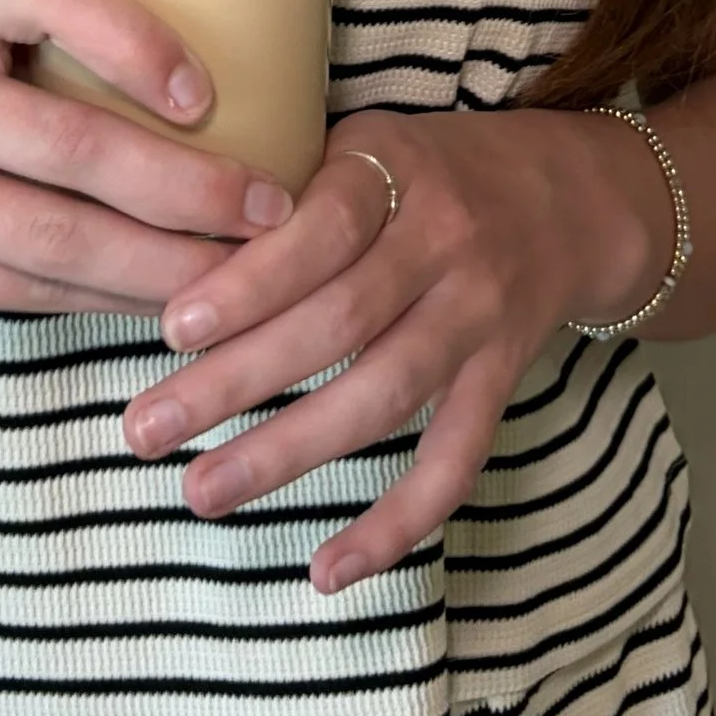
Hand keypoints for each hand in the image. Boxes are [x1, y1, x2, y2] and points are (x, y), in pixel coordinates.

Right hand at [0, 0, 295, 316]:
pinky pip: (34, 290)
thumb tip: (241, 70)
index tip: (208, 92)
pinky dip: (115, 298)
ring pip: (56, 238)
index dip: (132, 36)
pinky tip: (172, 297)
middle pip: (67, 144)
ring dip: (165, 263)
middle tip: (270, 206)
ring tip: (242, 269)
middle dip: (185, 186)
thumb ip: (63, 35)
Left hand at [118, 108, 671, 591]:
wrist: (569, 196)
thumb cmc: (423, 172)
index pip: (322, 229)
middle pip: (339, 323)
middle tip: (146, 429)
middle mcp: (444, 242)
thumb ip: (287, 189)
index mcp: (394, 170)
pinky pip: (453, 462)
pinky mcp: (502, 381)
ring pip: (384, 395)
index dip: (251, 281)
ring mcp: (479, 317)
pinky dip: (395, 523)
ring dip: (289, 451)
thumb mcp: (361, 145)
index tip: (174, 328)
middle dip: (236, 382)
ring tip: (201, 492)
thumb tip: (169, 254)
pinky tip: (327, 571)